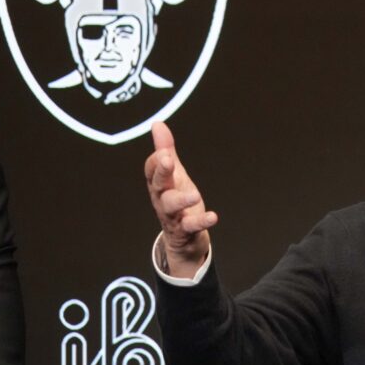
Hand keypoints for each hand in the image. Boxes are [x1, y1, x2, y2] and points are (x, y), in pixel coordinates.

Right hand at [144, 121, 216, 277]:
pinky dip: (201, 221)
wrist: (183, 239)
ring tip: (195, 195)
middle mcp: (162, 198)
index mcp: (159, 183)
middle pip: (157, 184)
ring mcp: (173, 215)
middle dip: (162, 172)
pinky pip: (191, 226)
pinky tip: (213, 216)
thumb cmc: (176, 200)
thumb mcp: (173, 175)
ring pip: (171, 206)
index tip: (165, 151)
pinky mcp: (185, 230)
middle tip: (169, 160)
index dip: (157, 160)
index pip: (151, 169)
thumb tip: (157, 124)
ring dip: (181, 199)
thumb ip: (166, 150)